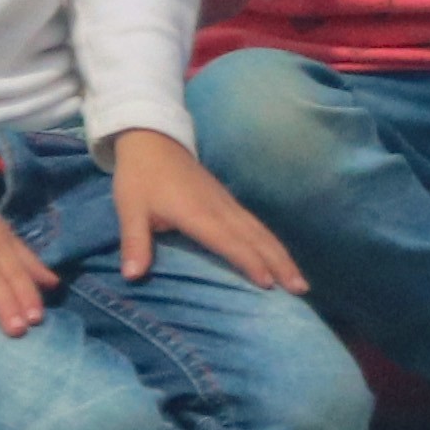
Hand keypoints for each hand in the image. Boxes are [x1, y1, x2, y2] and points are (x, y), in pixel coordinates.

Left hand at [106, 127, 304, 293]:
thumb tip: (131, 276)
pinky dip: (272, 244)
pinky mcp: (228, 202)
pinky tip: (281, 258)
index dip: (248, 261)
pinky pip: (256, 226)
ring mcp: (227, 204)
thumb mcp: (129, 209)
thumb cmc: (140, 177)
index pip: (228, 241)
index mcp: (197, 213)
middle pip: (256, 238)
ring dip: (282, 256)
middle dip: (280, 263)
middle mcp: (220, 209)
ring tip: (300, 282)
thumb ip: (135, 242)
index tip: (268, 284)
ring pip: (261, 232)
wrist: (153, 140)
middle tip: (300, 289)